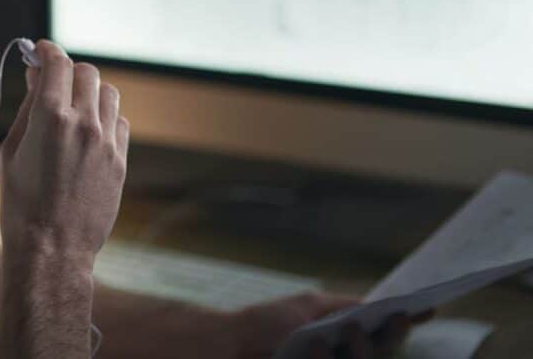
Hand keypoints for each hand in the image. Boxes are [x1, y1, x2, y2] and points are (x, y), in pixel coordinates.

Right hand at [0, 40, 129, 263]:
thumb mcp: (12, 150)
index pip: (58, 64)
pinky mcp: (121, 161)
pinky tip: (88, 132)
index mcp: (50, 118)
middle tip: (53, 82)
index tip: (41, 51)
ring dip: (90, 91)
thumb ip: (28, 108)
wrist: (52, 248)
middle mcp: (84, 124)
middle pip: (86, 73)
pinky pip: (118, 122)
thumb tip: (36, 79)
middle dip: (68, 71)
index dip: (48, 51)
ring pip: (108, 93)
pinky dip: (104, 118)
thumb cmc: (21, 204)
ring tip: (73, 107)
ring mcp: (107, 143)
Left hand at [232, 292, 433, 358]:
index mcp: (343, 340)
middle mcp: (341, 357)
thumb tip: (376, 306)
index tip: (429, 308)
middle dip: (391, 337)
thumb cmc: (266, 324)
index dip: (403, 326)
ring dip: (360, 350)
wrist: (230, 345)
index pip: (382, 337)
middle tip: (396, 316)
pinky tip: (316, 346)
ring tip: (352, 330)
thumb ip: (342, 307)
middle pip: (379, 353)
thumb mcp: (307, 308)